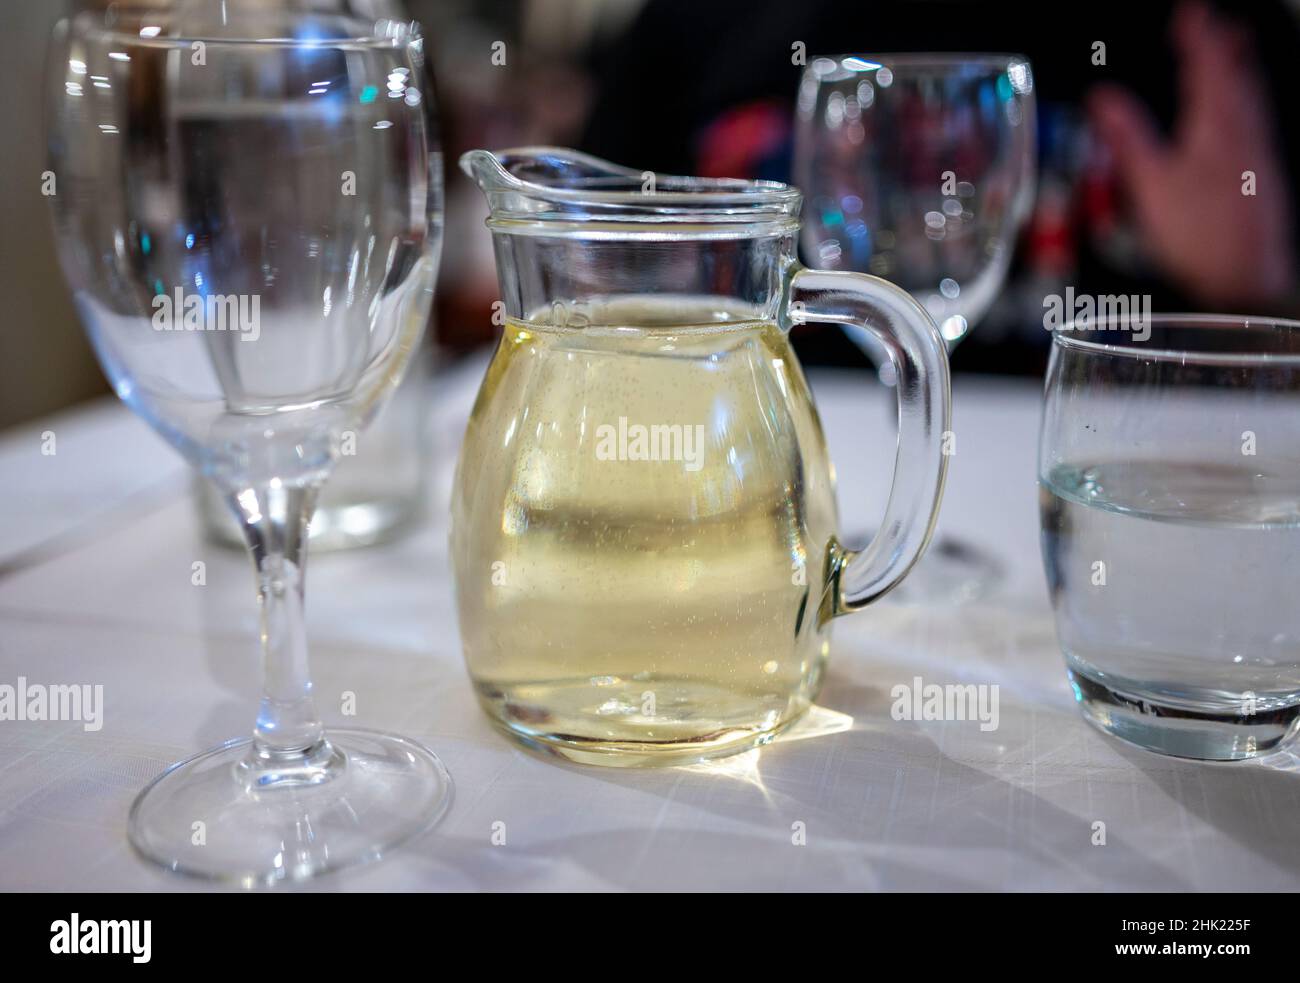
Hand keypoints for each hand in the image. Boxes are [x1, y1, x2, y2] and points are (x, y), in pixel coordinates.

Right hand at [1088, 1, 1294, 306]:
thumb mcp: (1150, 184)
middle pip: (1238, 76)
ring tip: (1229, 56)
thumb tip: (1103, 98)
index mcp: (1216, 126)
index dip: (1198, 33)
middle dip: (1224, 46)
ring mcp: (1257, 157)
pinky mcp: (1261, 180)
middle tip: (1214, 24)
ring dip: (1237, 72)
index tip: (1191, 11)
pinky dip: (1242, 106)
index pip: (1209, 64)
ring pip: (1250, 100)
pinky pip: (1253, 126)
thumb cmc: (1202, 236)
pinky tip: (1237, 120)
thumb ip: (1127, 137)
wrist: (1247, 278)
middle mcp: (1244, 134)